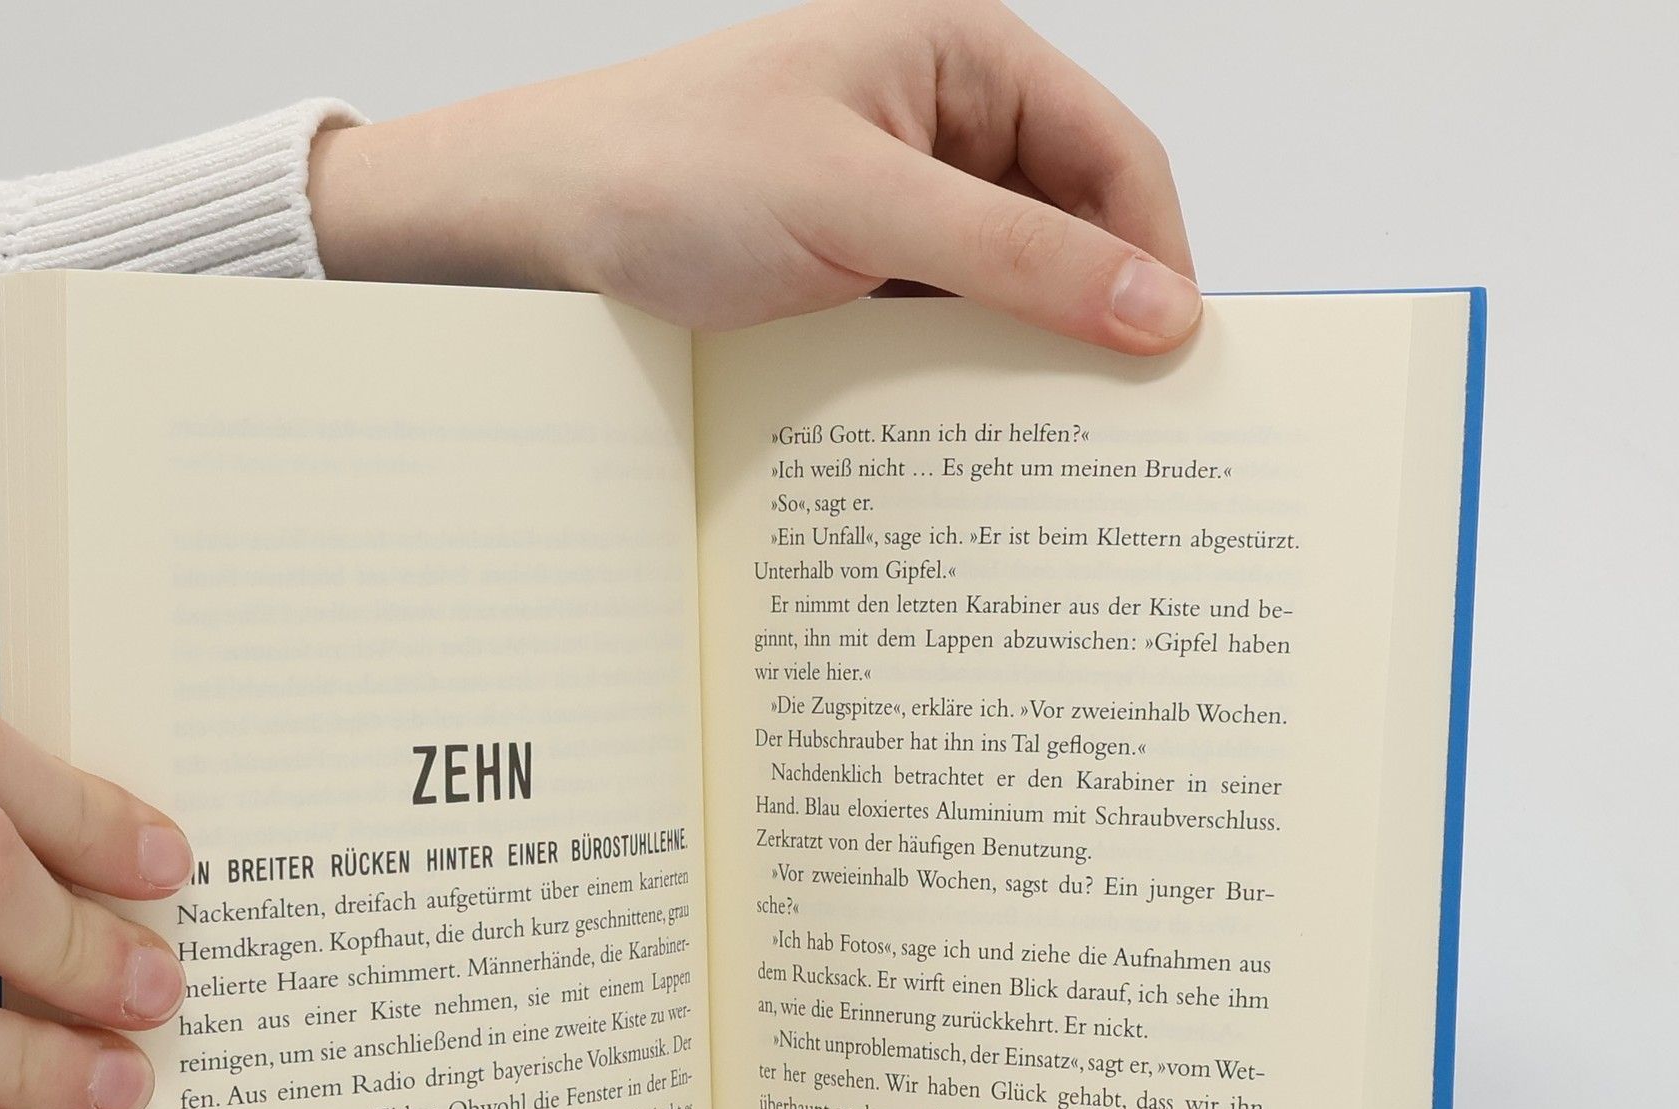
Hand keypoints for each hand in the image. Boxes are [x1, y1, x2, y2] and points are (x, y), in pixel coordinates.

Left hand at [308, 0, 1197, 349]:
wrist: (543, 221)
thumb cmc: (676, 170)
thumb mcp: (864, 206)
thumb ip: (1017, 257)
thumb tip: (1157, 309)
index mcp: (963, 56)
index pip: (1112, 156)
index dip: (1155, 256)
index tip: (1176, 359)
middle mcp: (941, 122)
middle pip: (1070, 228)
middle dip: (1094, 317)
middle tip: (1123, 423)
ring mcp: (898, 202)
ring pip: (1006, 288)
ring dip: (1022, 358)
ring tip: (1045, 441)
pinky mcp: (857, 270)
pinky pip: (942, 325)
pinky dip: (959, 375)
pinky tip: (964, 431)